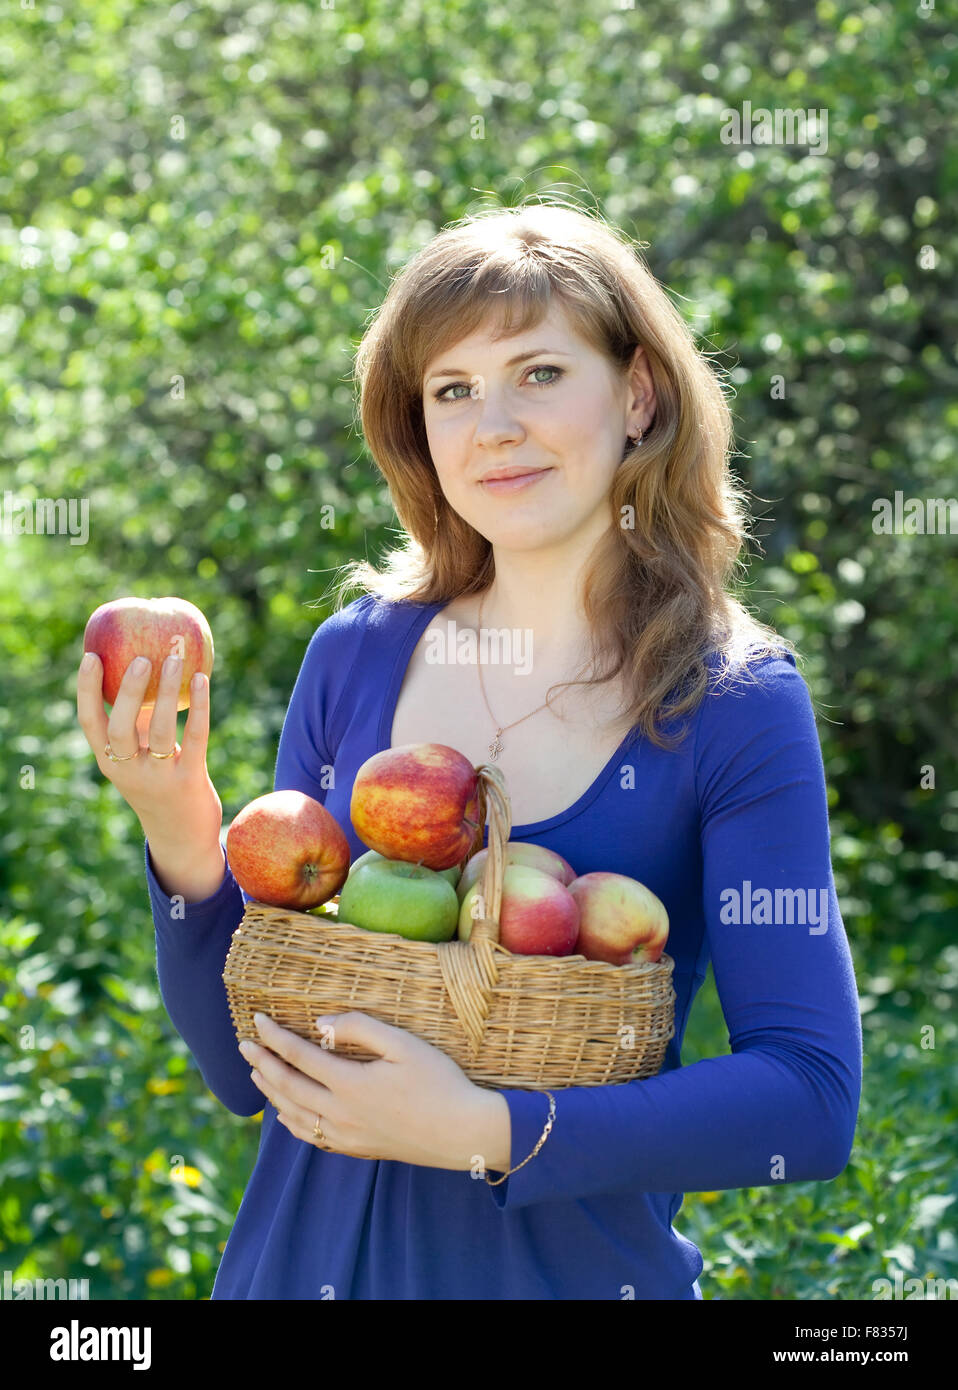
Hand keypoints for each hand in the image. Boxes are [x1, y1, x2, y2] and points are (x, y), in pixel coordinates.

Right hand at [76, 651, 221, 849]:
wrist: (181, 838)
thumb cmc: (159, 784)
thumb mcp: (139, 757)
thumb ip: (137, 724)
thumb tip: (143, 669)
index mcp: (109, 761)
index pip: (89, 723)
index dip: (87, 689)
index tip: (90, 656)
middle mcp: (128, 771)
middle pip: (120, 728)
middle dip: (129, 691)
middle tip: (142, 658)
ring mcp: (159, 777)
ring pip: (160, 730)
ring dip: (168, 691)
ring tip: (174, 659)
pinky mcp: (189, 779)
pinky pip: (194, 737)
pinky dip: (199, 706)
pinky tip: (202, 680)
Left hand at [239, 1011, 510, 1172]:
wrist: (462, 1133)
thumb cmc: (439, 1083)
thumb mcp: (404, 1045)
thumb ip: (360, 1029)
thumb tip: (321, 1023)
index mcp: (350, 1083)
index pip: (299, 1055)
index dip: (274, 1037)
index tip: (256, 1019)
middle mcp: (340, 1113)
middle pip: (288, 1086)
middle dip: (262, 1064)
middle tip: (243, 1046)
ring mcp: (346, 1136)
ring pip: (294, 1114)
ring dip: (271, 1092)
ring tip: (256, 1074)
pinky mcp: (357, 1149)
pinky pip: (311, 1137)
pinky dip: (291, 1122)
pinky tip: (285, 1113)